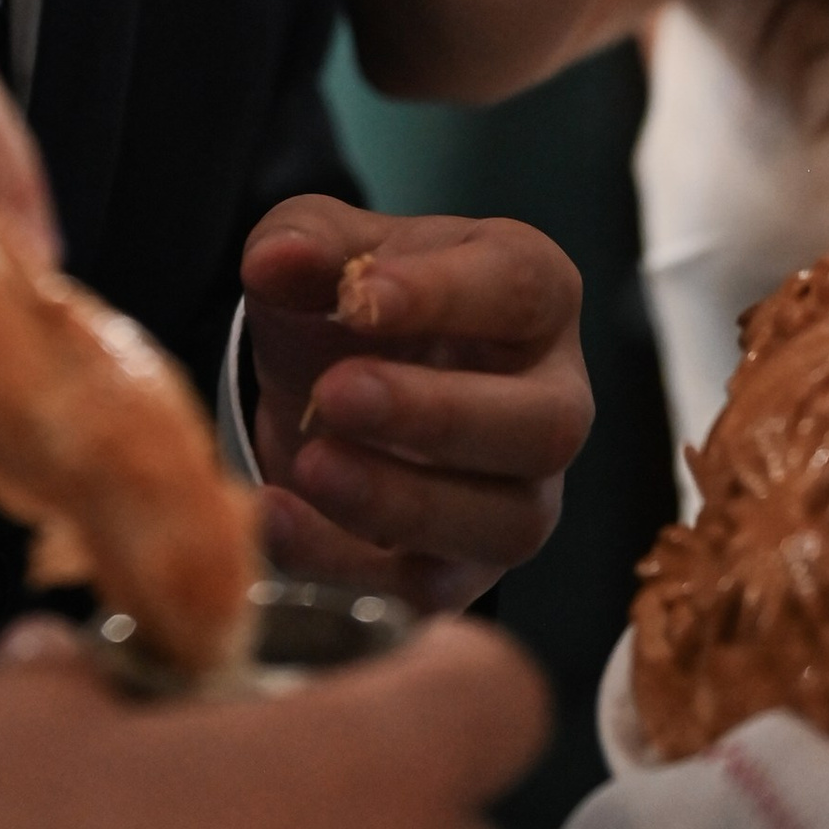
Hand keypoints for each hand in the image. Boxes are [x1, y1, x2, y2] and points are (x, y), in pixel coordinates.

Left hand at [242, 199, 590, 612]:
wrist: (326, 385)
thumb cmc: (351, 301)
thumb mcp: (320, 244)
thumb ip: (304, 240)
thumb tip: (277, 259)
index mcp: (533, 292)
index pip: (521, 289)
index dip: (446, 295)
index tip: (359, 298)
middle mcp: (552, 398)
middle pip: (547, 425)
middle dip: (440, 415)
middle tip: (334, 394)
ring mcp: (521, 493)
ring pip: (507, 523)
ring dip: (404, 501)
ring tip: (309, 464)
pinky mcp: (468, 568)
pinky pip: (432, 588)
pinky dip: (348, 563)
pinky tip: (275, 519)